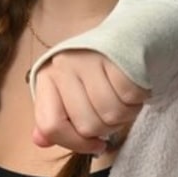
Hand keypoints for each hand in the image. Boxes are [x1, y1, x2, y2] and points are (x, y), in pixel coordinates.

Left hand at [31, 50, 147, 153]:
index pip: (51, 126)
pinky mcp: (116, 56)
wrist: (130, 32)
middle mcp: (62, 65)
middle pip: (88, 126)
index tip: (96, 144)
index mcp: (46, 76)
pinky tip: (136, 86)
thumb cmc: (99, 69)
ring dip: (126, 114)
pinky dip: (138, 99)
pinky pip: (130, 98)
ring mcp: (88, 59)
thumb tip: (39, 140)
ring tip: (125, 97)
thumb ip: (56, 118)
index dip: (76, 143)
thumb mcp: (71, 91)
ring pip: (111, 115)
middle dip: (108, 127)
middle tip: (115, 109)